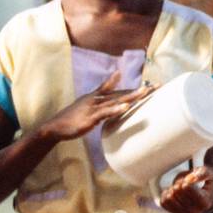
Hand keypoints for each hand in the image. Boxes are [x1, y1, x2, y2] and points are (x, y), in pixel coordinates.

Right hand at [38, 70, 155, 142]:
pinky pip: (105, 113)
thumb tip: (113, 110)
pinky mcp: (90, 117)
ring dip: (131, 96)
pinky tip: (125, 107)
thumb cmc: (72, 120)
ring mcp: (93, 107)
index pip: (119, 91)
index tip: (151, 86)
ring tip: (145, 92)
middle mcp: (96, 99)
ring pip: (115, 100)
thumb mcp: (88, 110)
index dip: (135, 89)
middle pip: (122, 93)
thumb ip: (101, 109)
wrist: (55, 127)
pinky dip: (115, 109)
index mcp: (97, 97)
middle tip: (156, 86)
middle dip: (139, 90)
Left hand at [160, 165, 212, 212]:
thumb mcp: (209, 173)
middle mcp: (195, 212)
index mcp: (204, 202)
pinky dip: (166, 195)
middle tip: (184, 183)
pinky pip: (163, 202)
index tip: (190, 180)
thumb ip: (203, 173)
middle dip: (179, 183)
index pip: (186, 187)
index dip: (185, 180)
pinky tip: (174, 193)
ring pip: (169, 197)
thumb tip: (191, 179)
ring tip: (180, 188)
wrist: (204, 194)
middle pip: (177, 191)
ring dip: (172, 189)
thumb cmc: (206, 181)